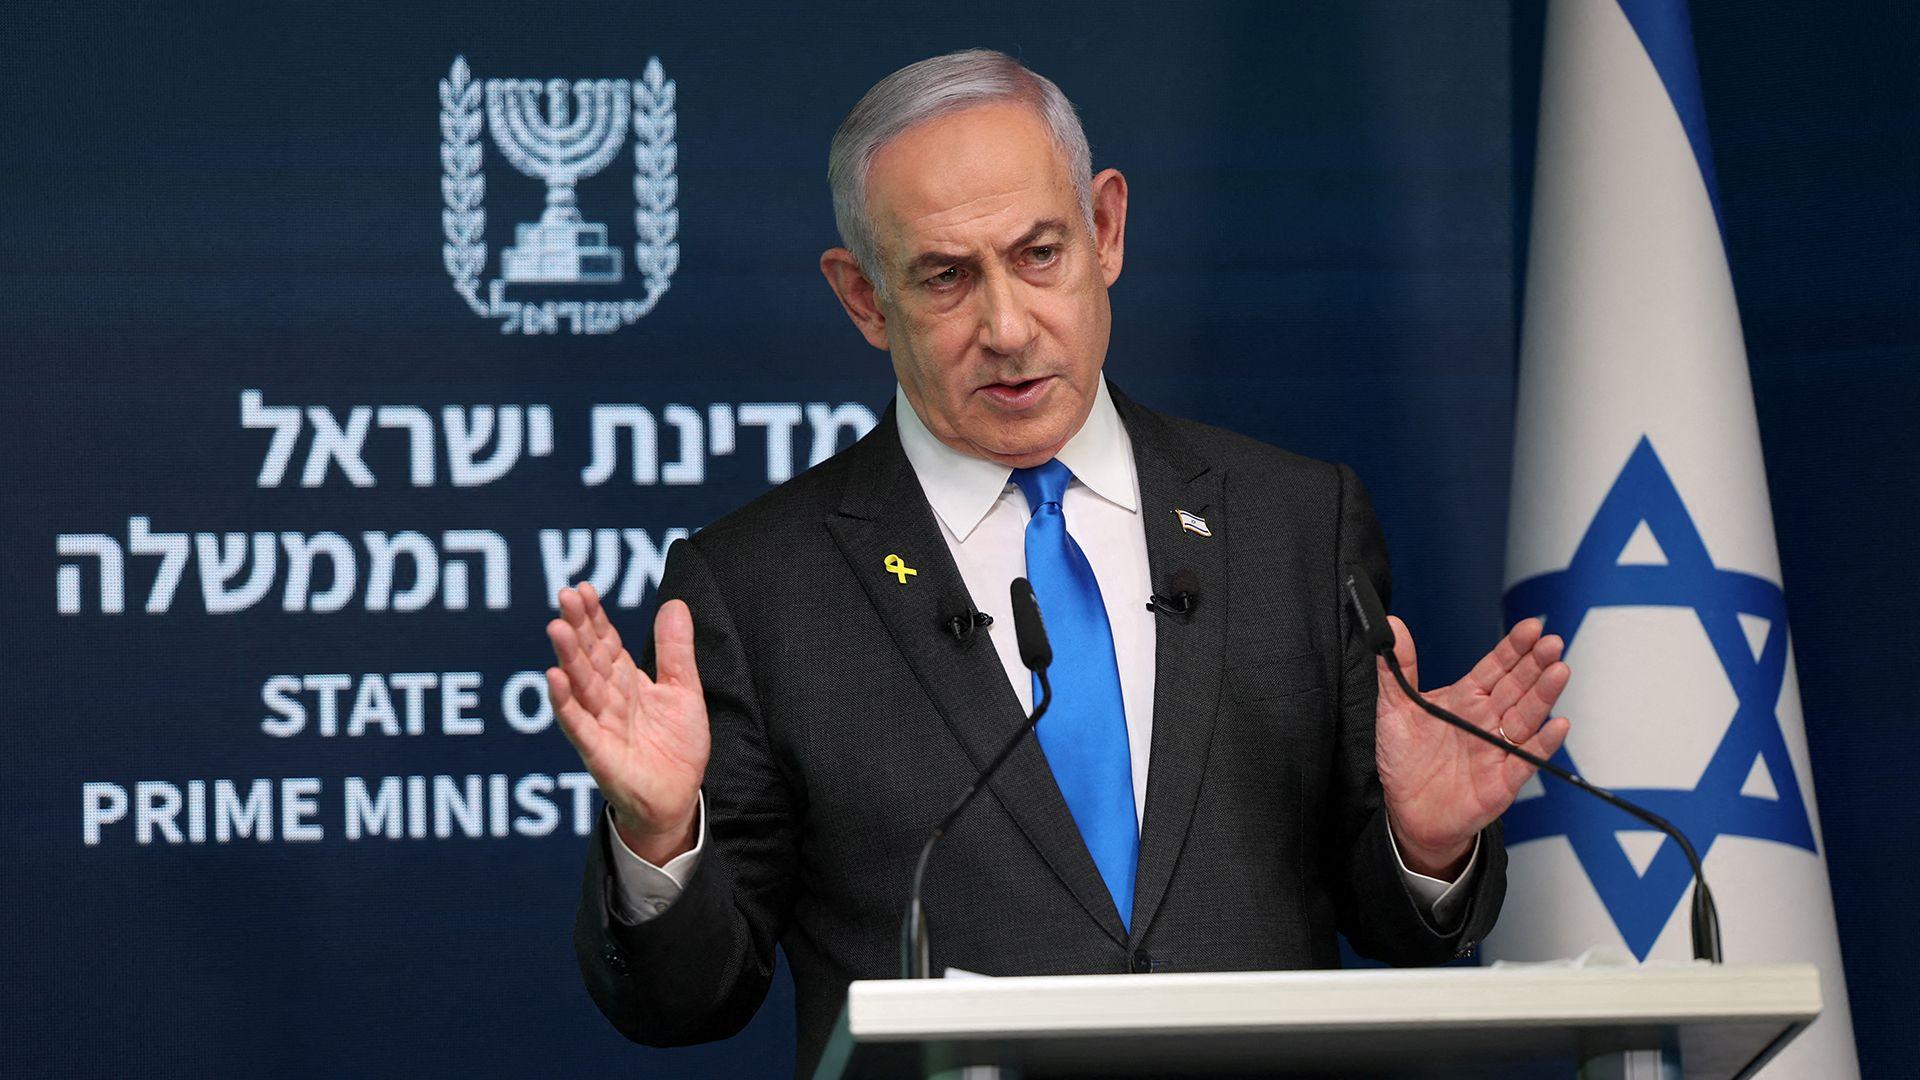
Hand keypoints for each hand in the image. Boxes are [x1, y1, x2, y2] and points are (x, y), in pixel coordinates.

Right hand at [546, 583, 708, 864]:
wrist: (677, 798)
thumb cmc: (675, 746)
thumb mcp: (683, 690)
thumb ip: (676, 650)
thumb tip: (675, 603)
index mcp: (625, 682)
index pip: (605, 642)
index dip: (595, 617)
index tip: (582, 589)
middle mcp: (608, 699)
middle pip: (589, 658)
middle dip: (578, 628)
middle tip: (565, 596)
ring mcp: (600, 724)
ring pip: (581, 686)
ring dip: (568, 657)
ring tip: (557, 628)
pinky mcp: (599, 752)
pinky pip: (579, 725)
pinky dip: (566, 703)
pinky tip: (554, 679)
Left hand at [1374, 616, 1570, 878]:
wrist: (1408, 812)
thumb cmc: (1405, 760)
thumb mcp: (1394, 709)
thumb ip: (1397, 669)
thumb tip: (1393, 627)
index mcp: (1466, 699)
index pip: (1496, 667)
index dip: (1514, 648)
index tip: (1532, 627)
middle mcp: (1487, 720)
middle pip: (1517, 686)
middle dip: (1535, 664)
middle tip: (1552, 643)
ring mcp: (1498, 749)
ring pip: (1526, 717)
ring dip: (1544, 695)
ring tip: (1559, 671)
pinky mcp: (1502, 781)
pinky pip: (1526, 760)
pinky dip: (1543, 744)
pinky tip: (1558, 725)